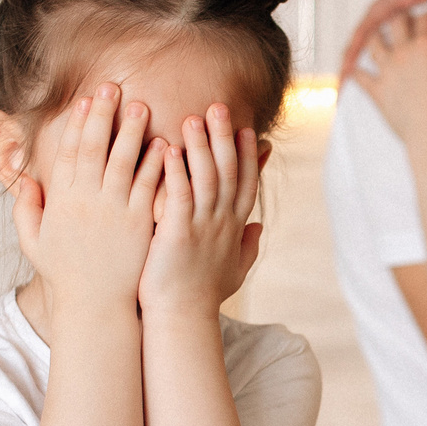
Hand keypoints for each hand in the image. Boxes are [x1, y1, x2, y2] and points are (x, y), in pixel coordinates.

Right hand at [14, 83, 156, 317]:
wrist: (95, 307)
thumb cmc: (66, 275)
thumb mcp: (34, 242)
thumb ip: (26, 210)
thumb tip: (26, 181)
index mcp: (61, 199)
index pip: (69, 151)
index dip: (78, 123)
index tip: (86, 100)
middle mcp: (87, 200)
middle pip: (95, 147)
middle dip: (104, 115)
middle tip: (114, 88)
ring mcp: (115, 210)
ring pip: (125, 161)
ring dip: (133, 132)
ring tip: (142, 107)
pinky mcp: (140, 223)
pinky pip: (150, 186)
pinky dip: (157, 164)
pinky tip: (166, 145)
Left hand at [141, 102, 262, 317]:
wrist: (182, 319)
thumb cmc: (204, 296)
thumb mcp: (234, 270)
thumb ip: (248, 246)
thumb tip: (258, 227)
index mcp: (234, 228)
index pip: (246, 183)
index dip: (247, 156)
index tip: (247, 129)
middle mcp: (223, 223)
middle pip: (228, 171)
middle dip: (225, 137)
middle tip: (219, 106)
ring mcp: (202, 227)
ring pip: (206, 178)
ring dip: (201, 146)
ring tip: (193, 117)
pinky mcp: (178, 233)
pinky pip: (178, 195)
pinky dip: (175, 171)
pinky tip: (168, 149)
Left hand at [352, 13, 426, 163]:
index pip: (425, 19)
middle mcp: (403, 53)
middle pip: (396, 23)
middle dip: (401, 18)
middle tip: (405, 21)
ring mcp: (387, 71)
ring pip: (373, 43)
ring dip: (376, 37)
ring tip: (380, 37)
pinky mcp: (376, 90)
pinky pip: (360, 76)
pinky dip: (357, 71)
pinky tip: (356, 68)